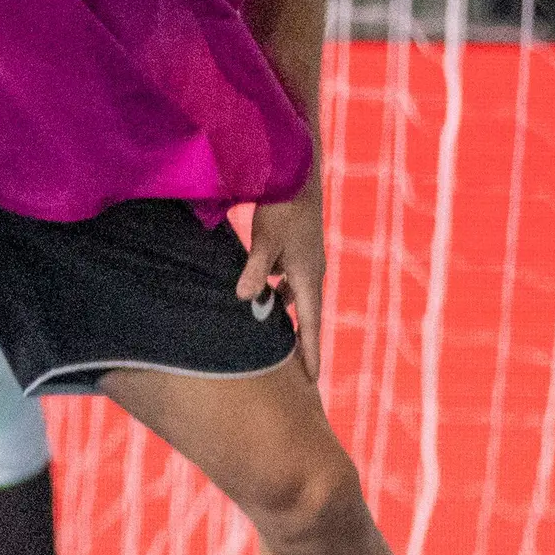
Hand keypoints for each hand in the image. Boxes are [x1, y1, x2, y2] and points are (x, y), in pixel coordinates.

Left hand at [237, 191, 325, 378]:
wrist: (297, 174)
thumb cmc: (282, 207)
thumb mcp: (266, 239)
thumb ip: (255, 270)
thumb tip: (243, 298)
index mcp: (308, 276)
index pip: (309, 324)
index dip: (309, 352)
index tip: (312, 381)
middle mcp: (311, 272)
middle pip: (307, 316)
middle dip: (301, 343)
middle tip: (296, 371)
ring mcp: (306, 261)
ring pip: (297, 299)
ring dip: (289, 320)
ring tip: (278, 343)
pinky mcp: (297, 250)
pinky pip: (289, 282)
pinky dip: (279, 296)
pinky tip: (264, 297)